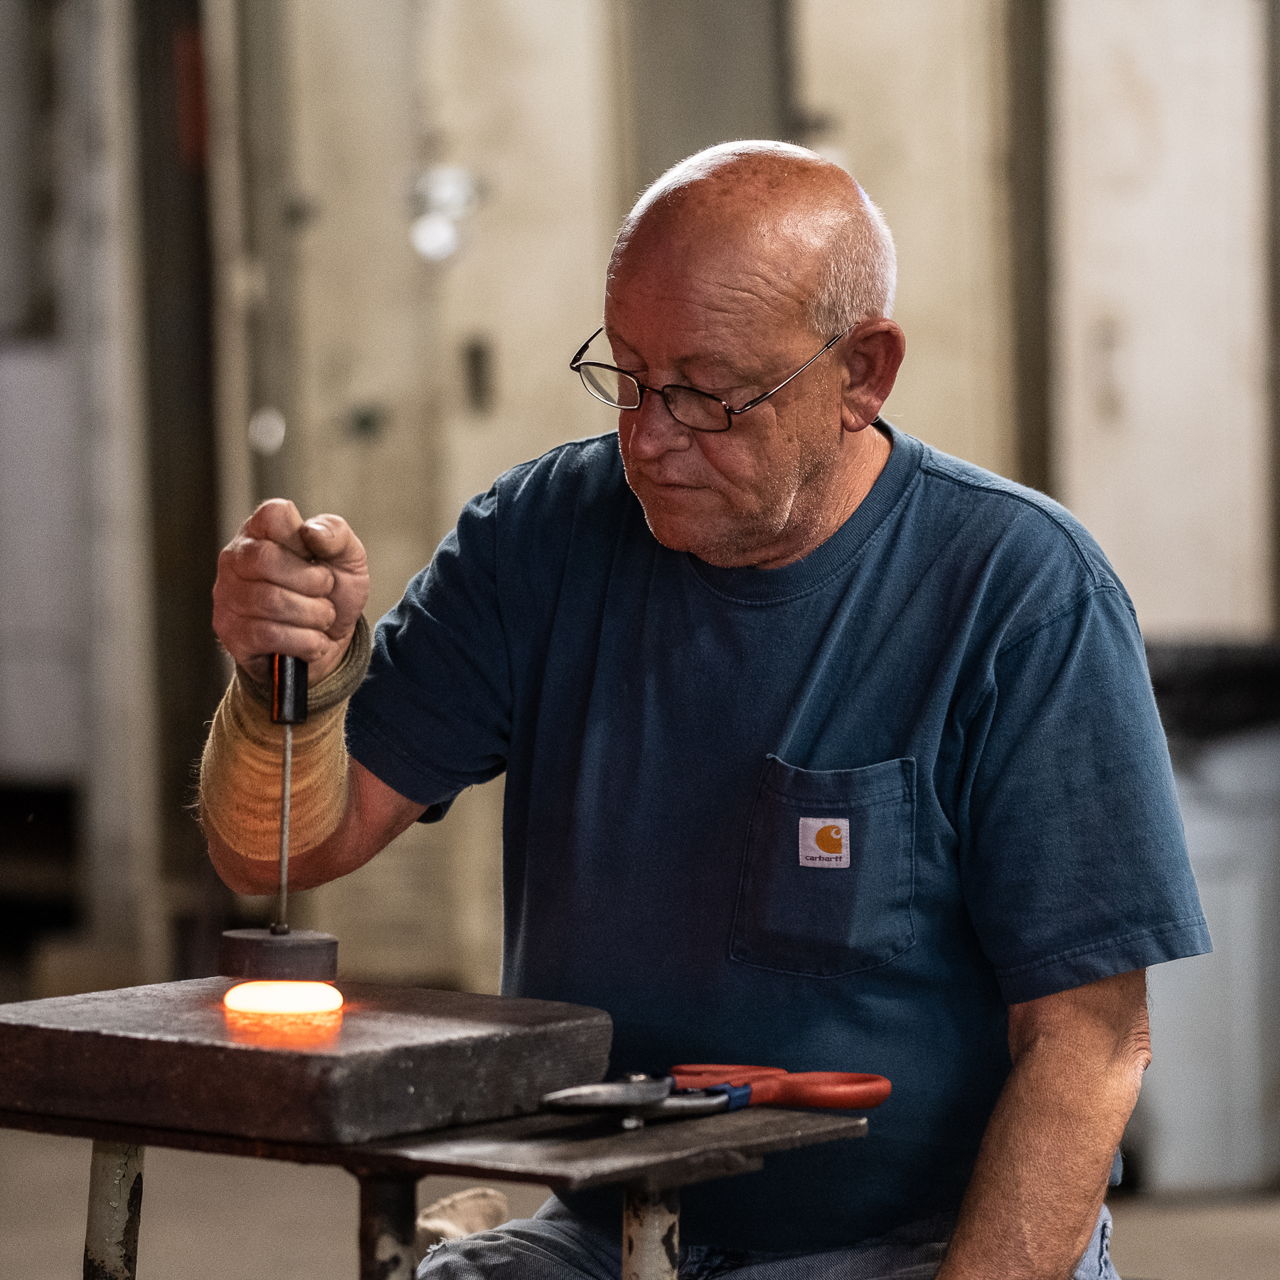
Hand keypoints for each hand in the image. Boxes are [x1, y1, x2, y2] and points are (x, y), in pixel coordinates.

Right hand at [213, 499, 369, 684]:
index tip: (316, 557)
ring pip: (270, 600)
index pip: (273, 514)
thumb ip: (336, 535)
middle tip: (326, 592)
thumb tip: (311, 531)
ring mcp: (228, 596)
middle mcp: (236, 559)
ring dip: (314, 615)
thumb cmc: (333, 592)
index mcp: (262, 531)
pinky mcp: (232, 634)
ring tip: (322, 617)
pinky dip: (305, 641)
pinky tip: (312, 640)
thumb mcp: (348, 558)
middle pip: (266, 559)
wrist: (329, 643)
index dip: (303, 538)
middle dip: (314, 582)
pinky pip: (268, 634)